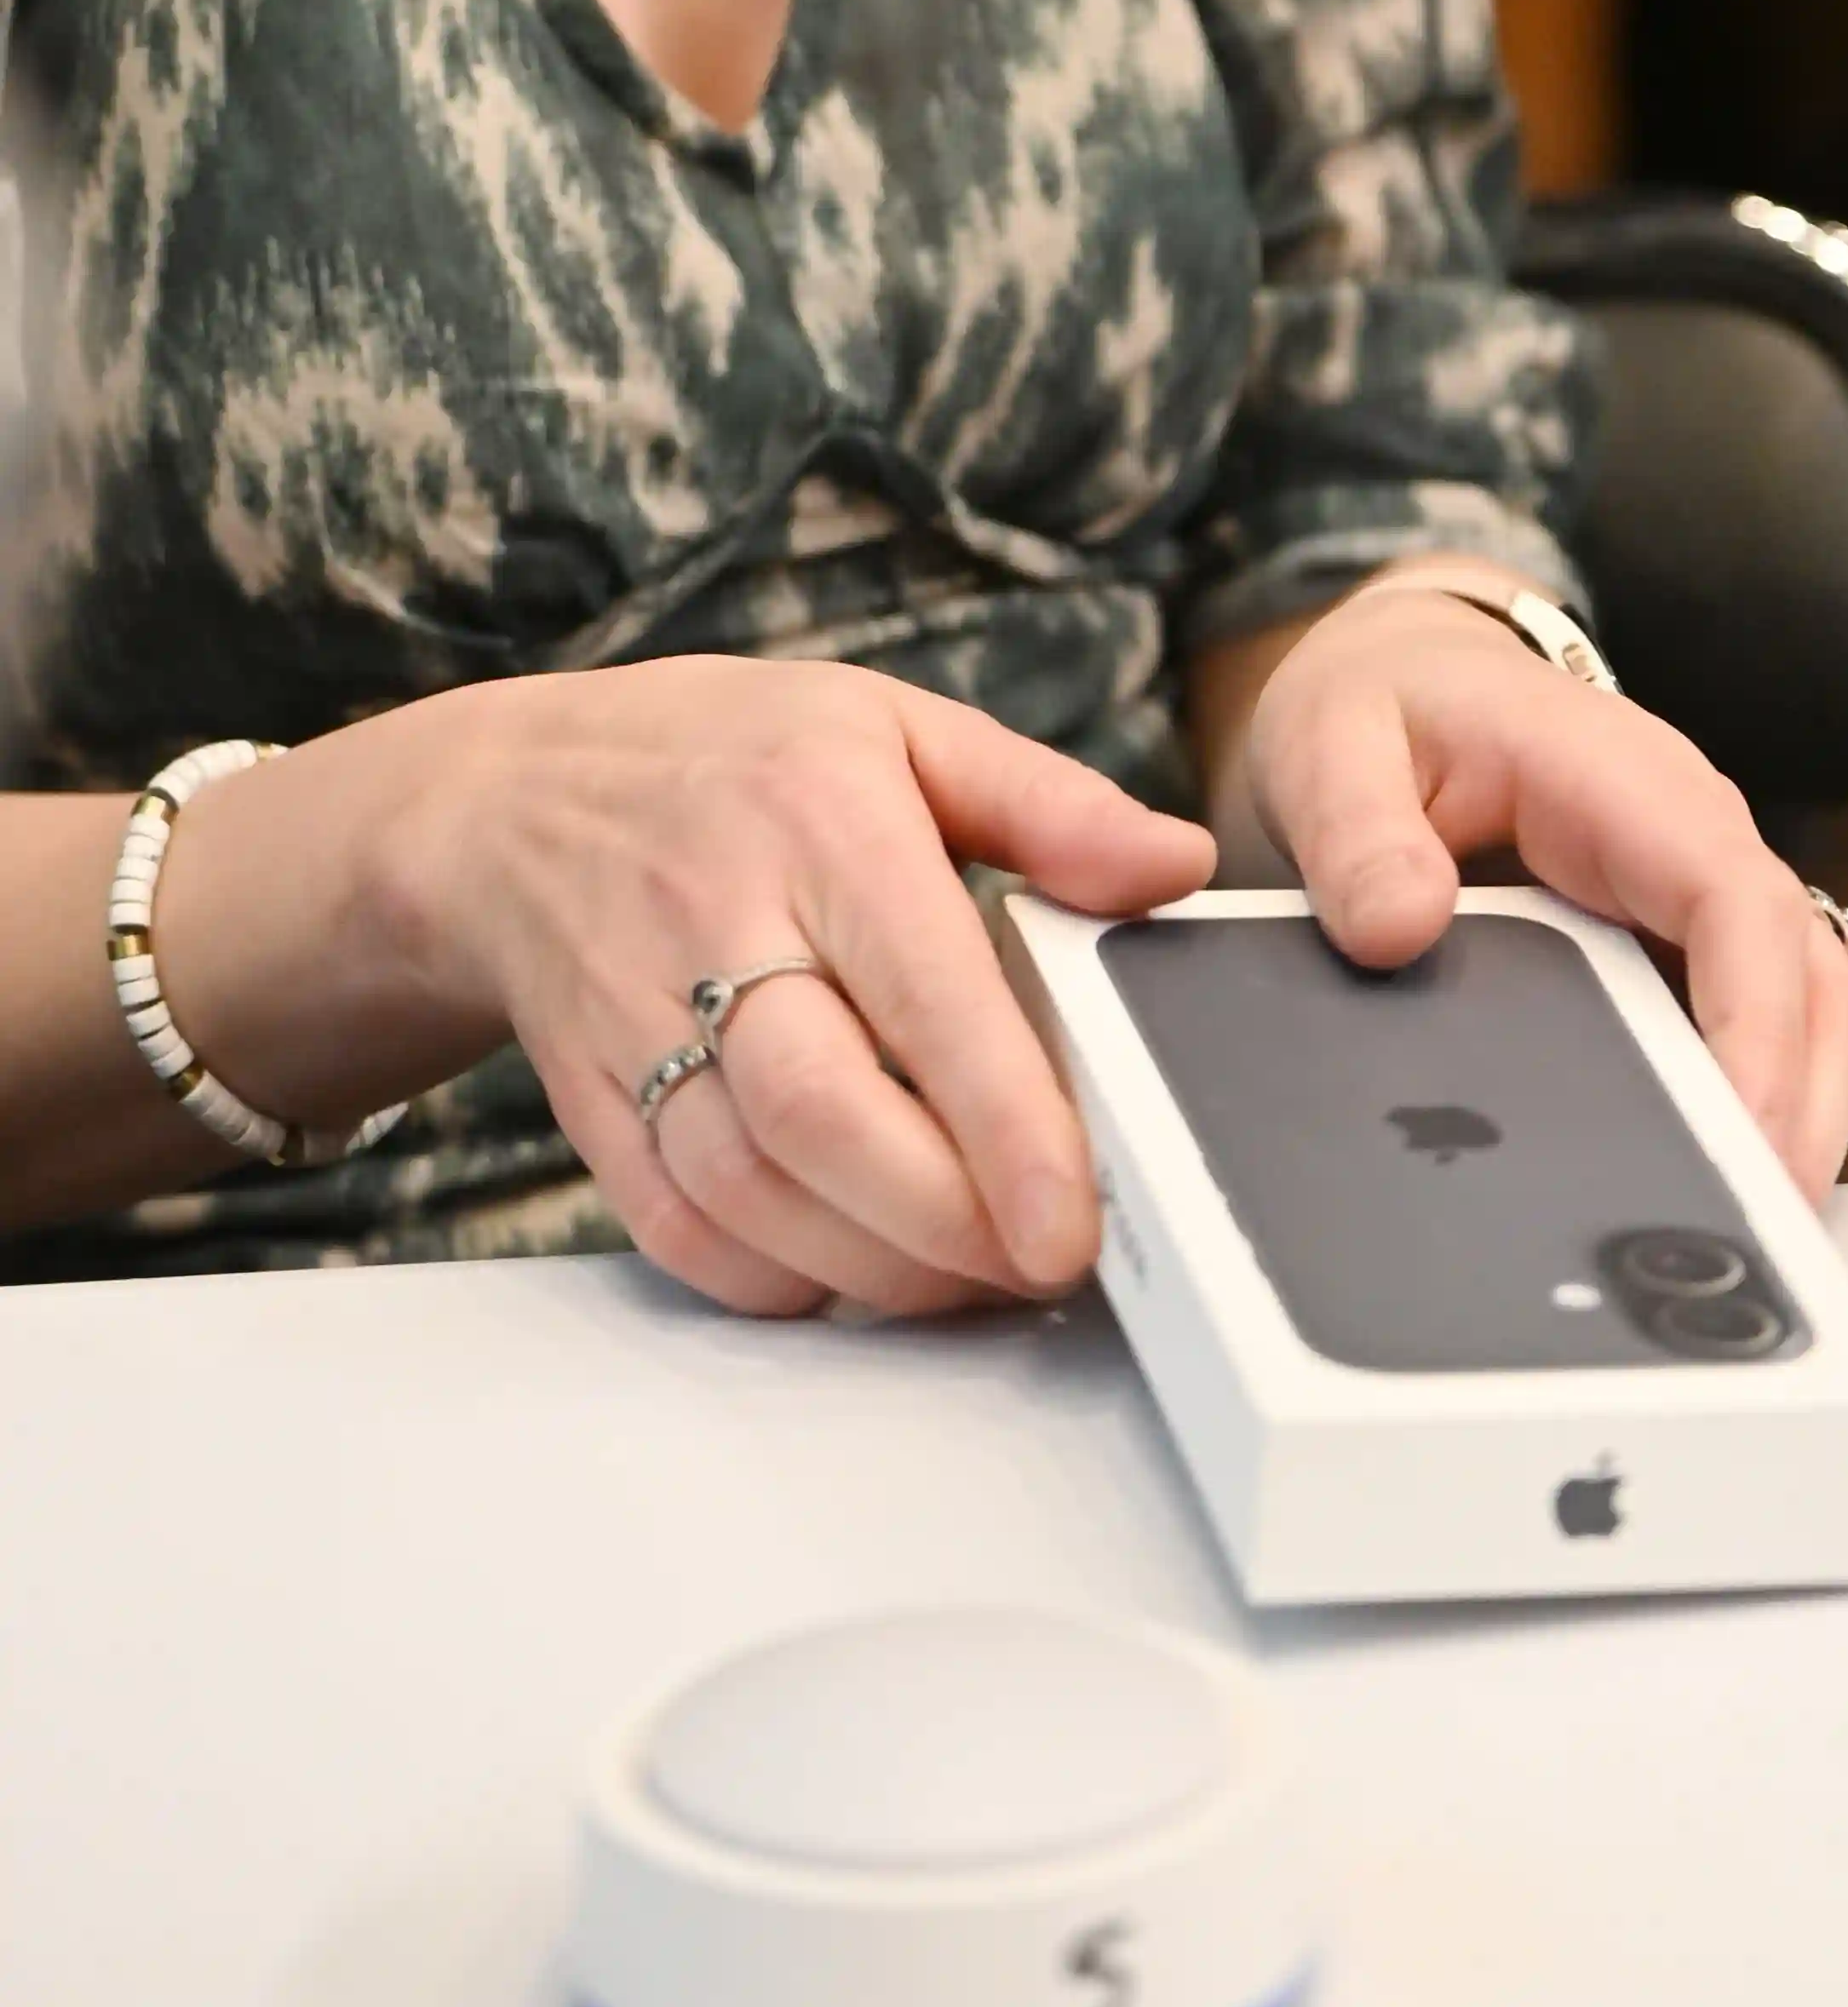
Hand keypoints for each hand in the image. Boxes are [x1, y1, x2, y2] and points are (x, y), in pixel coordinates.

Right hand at [387, 660, 1213, 1315]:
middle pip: (820, 1112)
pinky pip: (677, 1227)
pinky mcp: (589, 1103)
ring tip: (972, 1274)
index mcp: (820, 819)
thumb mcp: (900, 729)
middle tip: (1041, 1261)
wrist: (512, 801)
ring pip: (748, 1188)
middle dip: (943, 1219)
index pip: (921, 990)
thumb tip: (1176, 867)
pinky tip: (856, 1268)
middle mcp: (714, 920)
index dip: (1001, 1123)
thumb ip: (1050, 804)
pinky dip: (775, 1277)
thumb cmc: (733, 762)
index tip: (1072, 1220)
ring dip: (874, 1265)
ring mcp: (632, 1019)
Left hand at [1237, 582, 1847, 1201]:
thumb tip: (1397, 929)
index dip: (1758, 1029)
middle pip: (1821, 990)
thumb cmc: (1390, 707)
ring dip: (1800, 1125)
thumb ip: (1354, 830)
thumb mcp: (1334, 741)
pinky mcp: (1700, 958)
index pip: (1741, 904)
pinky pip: (1780, 1046)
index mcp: (1632, 786)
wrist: (1415, 683)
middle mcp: (1701, 848)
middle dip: (1801, 1117)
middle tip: (1738, 1237)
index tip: (1744, 1139)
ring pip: (1829, 1027)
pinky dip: (1768, 1118)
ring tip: (1725, 1230)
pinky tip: (1697, 1187)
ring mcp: (1712, 908)